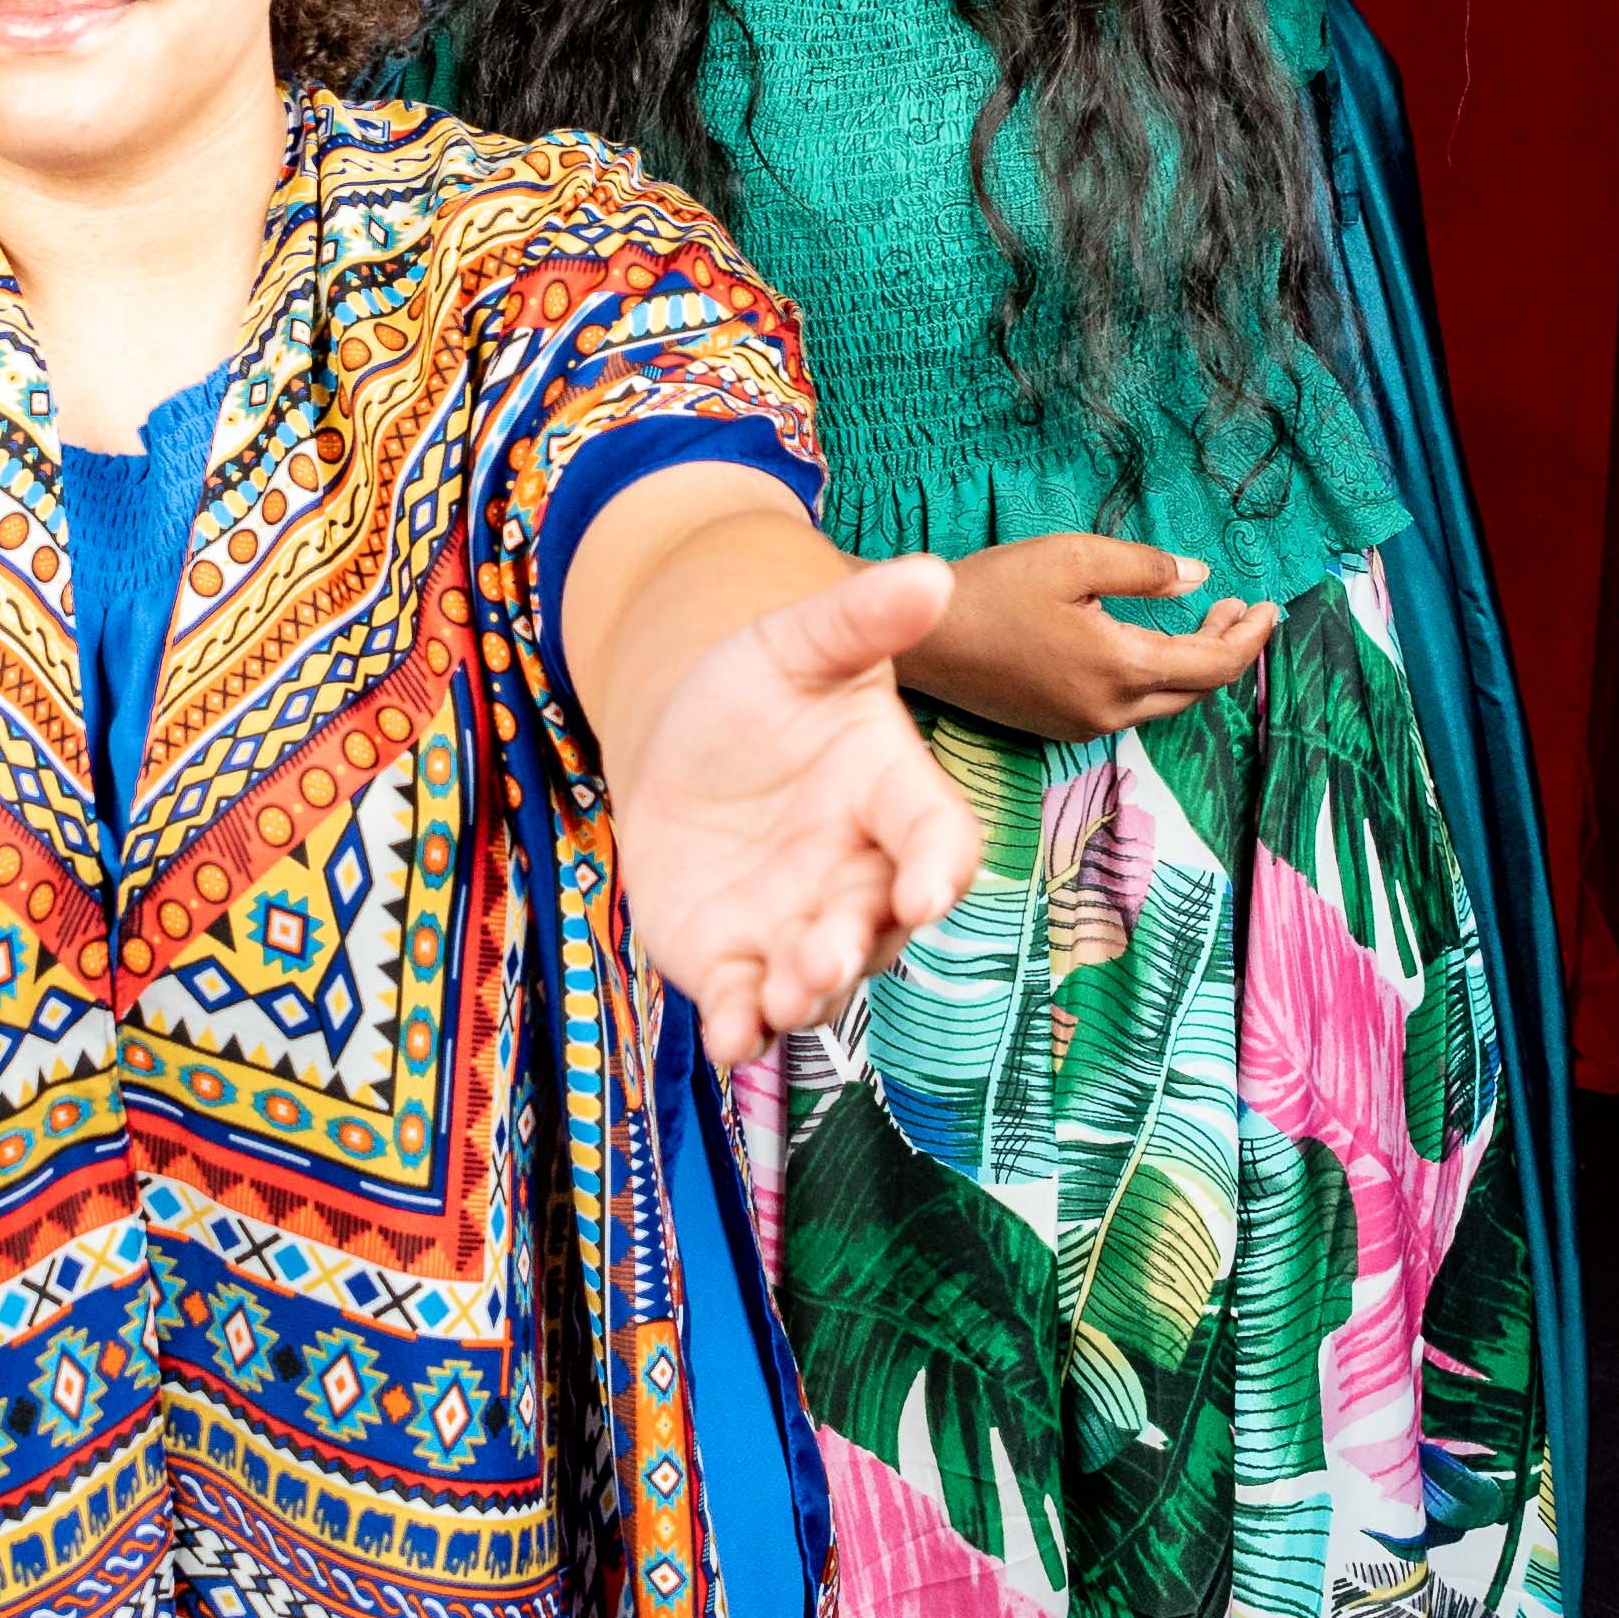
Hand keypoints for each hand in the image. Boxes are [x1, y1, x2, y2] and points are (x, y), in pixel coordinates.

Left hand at [613, 556, 983, 1059]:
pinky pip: (747, 1008)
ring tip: (785, 998)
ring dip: (808, 996)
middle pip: (880, 926)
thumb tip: (932, 575)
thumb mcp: (797, 644)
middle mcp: (860, 878)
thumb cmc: (757, 690)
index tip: (931, 887)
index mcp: (894, 801)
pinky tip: (729, 1043)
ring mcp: (800, 928)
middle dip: (856, 946)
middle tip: (827, 955)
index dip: (939, 865)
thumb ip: (859, 620)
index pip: (940, 839)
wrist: (678, 741)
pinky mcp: (736, 963)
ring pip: (820, 979)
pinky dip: (742, 1031)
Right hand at [912, 536, 1278, 742]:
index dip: (1251, 637)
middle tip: (1237, 607)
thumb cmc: (992, 590)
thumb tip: (1197, 579)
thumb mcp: (1074, 558)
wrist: (921, 639)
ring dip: (1194, 664)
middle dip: (1228, 649)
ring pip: (1166, 703)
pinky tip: (1148, 644)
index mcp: (1121, 669)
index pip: (1216, 666)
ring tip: (1203, 619)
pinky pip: (1131, 708)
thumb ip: (1145, 569)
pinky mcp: (1060, 726)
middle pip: (1197, 691)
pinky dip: (1157, 677)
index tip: (1269, 606)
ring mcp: (1084, 725)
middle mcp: (1110, 711)